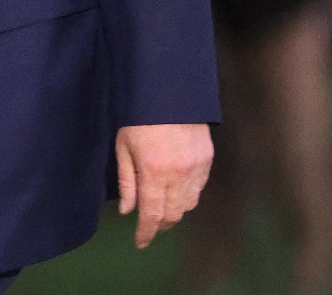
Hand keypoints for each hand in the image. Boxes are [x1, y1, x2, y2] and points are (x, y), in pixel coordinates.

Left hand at [116, 122, 212, 248]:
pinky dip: (188, 195)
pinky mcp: (207, 159)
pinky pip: (199, 188)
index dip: (146, 232)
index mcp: (154, 172)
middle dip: (160, 224)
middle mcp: (178, 174)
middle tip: (150, 226)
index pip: (152, 214)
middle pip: (173, 214)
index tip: (140, 242)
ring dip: (175, 211)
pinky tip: (178, 191)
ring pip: (189, 204)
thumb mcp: (124, 146)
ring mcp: (196, 167)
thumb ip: (127, 181)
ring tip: (163, 209)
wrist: (169, 89)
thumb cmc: (140, 116)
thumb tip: (128, 211)